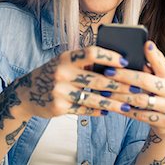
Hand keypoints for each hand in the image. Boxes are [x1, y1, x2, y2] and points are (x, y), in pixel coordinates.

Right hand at [0, 46, 138, 123]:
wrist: (27, 93)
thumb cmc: (54, 73)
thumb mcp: (66, 62)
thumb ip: (86, 62)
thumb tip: (117, 64)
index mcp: (67, 57)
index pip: (91, 53)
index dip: (110, 57)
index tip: (126, 62)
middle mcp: (62, 72)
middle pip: (97, 79)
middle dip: (119, 85)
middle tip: (136, 88)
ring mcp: (60, 91)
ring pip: (93, 97)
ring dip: (114, 103)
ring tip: (128, 105)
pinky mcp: (59, 107)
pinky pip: (84, 109)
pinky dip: (98, 110)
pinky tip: (109, 111)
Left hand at [106, 41, 164, 138]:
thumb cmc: (159, 93)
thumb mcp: (160, 77)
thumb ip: (153, 63)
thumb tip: (145, 45)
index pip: (161, 63)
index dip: (154, 54)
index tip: (144, 44)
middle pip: (146, 81)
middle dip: (125, 76)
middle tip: (108, 72)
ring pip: (142, 100)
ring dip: (121, 95)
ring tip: (106, 90)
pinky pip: (142, 116)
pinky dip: (127, 111)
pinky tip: (115, 106)